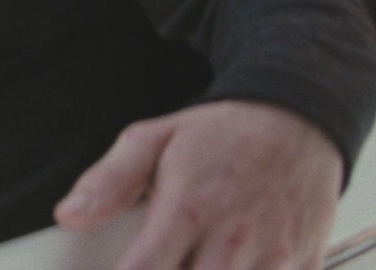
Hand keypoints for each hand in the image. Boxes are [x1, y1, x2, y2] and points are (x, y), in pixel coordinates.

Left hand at [54, 99, 342, 269]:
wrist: (299, 120)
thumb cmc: (223, 134)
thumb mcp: (154, 139)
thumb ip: (108, 181)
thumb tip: (70, 215)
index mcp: (188, 208)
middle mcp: (232, 239)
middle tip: (159, 259)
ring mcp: (274, 257)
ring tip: (191, 259)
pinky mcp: (305, 265)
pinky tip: (229, 262)